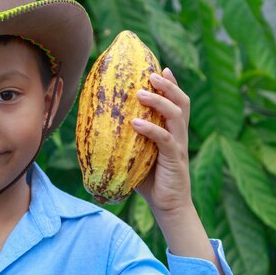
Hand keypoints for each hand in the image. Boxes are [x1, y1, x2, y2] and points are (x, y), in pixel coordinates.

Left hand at [132, 67, 193, 217]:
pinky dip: (151, 129)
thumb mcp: (135, 156)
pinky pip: (165, 140)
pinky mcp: (174, 159)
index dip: (171, 85)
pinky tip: (136, 123)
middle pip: (181, 102)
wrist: (168, 206)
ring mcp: (178, 146)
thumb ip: (124, 142)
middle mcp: (179, 135)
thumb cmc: (149, 181)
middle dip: (168, 85)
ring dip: (159, 101)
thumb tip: (94, 133)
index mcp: (173, 131)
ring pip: (175, 116)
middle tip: (151, 74)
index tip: (160, 68)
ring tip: (141, 92)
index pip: (176, 103)